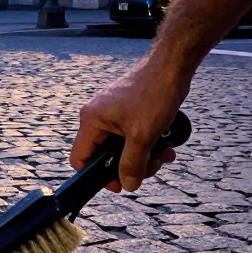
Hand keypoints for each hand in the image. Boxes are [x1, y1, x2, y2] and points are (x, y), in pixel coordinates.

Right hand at [70, 57, 191, 192]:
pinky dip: (148, 143)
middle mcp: (98, 117)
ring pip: (123, 148)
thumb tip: (128, 185)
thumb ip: (132, 164)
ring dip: (144, 156)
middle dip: (131, 165)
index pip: (80, 158)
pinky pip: (133, 136)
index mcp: (92, 120)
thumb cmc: (153, 94)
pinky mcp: (128, 111)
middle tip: (151, 165)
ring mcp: (113, 113)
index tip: (119, 183)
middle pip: (106, 156)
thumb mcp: (142, 136)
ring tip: (164, 154)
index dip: (97, 176)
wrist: (171, 67)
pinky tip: (166, 145)